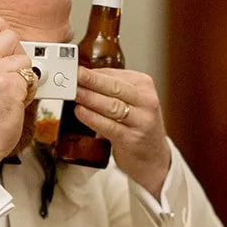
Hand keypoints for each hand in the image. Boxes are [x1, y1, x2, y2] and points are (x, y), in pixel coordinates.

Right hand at [0, 17, 37, 170]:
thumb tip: (4, 48)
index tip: (4, 39)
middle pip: (9, 35)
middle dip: (18, 52)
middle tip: (13, 72)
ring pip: (24, 58)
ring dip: (25, 76)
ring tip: (12, 94)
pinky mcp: (11, 85)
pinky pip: (32, 78)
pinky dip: (30, 92)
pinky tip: (16, 104)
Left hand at [73, 66, 171, 195]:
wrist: (153, 157)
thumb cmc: (136, 126)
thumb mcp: (131, 102)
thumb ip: (111, 91)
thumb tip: (81, 79)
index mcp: (145, 86)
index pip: (115, 75)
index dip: (93, 72)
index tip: (75, 69)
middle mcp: (147, 101)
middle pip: (115, 88)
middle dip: (91, 81)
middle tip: (73, 76)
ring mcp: (142, 121)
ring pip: (112, 106)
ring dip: (90, 98)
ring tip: (73, 93)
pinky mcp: (133, 140)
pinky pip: (110, 127)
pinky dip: (93, 118)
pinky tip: (80, 112)